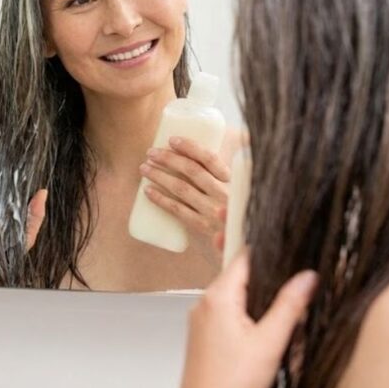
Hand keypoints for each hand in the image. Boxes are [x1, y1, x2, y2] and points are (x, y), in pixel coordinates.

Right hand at [0, 151, 48, 284]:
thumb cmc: (0, 257)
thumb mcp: (25, 236)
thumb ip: (35, 216)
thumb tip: (42, 192)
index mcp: (6, 209)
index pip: (12, 185)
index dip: (18, 169)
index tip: (26, 153)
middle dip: (7, 159)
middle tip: (16, 140)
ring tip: (2, 138)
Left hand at [140, 137, 230, 253]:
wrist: (244, 248)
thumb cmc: (238, 214)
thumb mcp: (240, 191)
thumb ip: (229, 173)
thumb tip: (220, 145)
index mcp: (233, 181)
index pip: (211, 159)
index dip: (190, 147)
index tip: (172, 139)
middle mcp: (224, 195)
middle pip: (192, 170)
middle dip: (168, 158)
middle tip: (151, 152)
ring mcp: (212, 212)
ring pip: (181, 188)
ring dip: (159, 176)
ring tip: (144, 168)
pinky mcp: (201, 227)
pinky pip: (177, 210)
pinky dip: (160, 199)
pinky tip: (148, 191)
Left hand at [181, 250, 318, 387]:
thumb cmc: (230, 383)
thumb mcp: (269, 343)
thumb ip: (289, 306)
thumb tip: (307, 277)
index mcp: (218, 296)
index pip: (244, 256)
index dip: (269, 252)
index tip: (290, 252)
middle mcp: (204, 302)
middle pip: (241, 277)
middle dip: (268, 285)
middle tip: (293, 295)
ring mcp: (202, 318)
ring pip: (236, 298)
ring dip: (259, 306)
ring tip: (279, 324)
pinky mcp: (204, 334)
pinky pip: (228, 315)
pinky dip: (247, 320)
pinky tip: (262, 338)